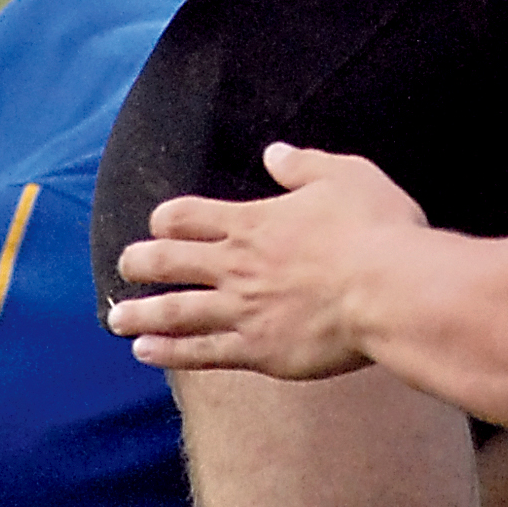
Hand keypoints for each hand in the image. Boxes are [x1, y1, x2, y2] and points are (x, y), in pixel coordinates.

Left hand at [108, 143, 426, 377]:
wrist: (390, 291)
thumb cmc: (376, 230)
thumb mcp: (346, 176)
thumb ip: (304, 165)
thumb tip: (274, 153)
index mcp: (253, 223)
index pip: (188, 216)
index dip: (166, 220)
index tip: (158, 225)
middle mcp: (237, 266)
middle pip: (167, 262)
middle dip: (138, 263)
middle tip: (123, 266)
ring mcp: (243, 311)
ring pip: (173, 311)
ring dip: (139, 314)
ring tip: (116, 320)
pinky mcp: (258, 351)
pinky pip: (200, 353)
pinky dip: (168, 353)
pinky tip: (145, 353)